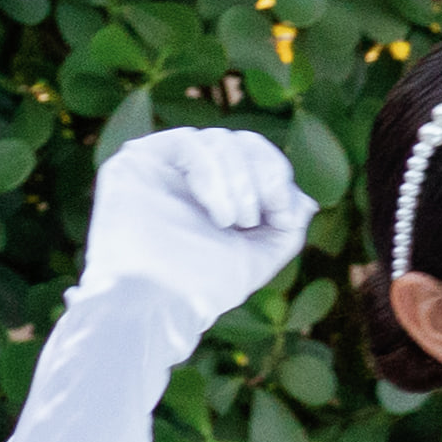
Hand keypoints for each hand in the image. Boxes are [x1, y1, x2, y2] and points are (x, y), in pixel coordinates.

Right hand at [73, 127, 309, 332]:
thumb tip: (305, 202)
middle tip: (264, 214)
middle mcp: (189, 176)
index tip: (283, 217)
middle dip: (265, 174)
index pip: (258, 155)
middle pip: (242, 141)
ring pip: (219, 139)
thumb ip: (286, 225)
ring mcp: (162, 166)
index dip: (278, 176)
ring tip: (233, 222)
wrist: (159, 302)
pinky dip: (214, 175)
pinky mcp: (135, 161)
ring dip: (240, 181)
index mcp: (218, 192)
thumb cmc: (204, 286)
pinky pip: (188, 141)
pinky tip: (217, 213)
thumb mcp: (261, 254)